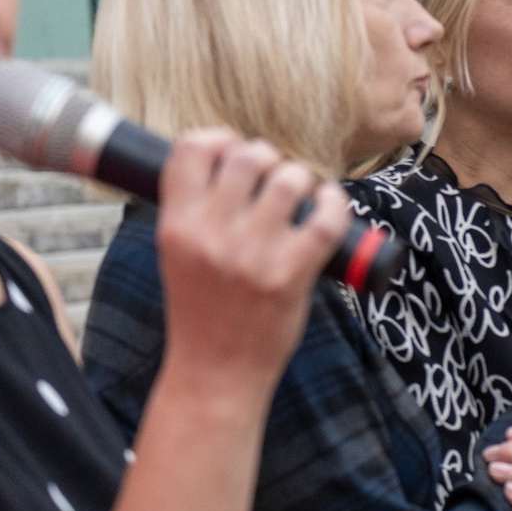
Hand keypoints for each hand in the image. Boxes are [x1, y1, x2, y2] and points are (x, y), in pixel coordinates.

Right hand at [156, 130, 350, 392]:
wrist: (216, 372)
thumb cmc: (202, 313)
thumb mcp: (177, 255)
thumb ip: (196, 213)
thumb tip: (228, 164)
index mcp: (176, 225)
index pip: (190, 149)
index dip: (218, 138)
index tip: (232, 149)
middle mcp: (211, 234)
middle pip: (247, 156)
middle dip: (267, 157)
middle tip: (274, 176)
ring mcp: (253, 254)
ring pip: (289, 180)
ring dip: (301, 179)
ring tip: (302, 194)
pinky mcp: (291, 274)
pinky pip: (325, 218)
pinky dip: (335, 203)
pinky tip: (331, 205)